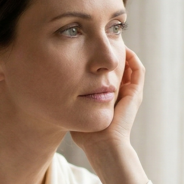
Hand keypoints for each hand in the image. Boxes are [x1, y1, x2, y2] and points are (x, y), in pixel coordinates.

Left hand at [67, 48, 148, 183]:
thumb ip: (64, 100)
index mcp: (107, 97)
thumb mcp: (72, 111)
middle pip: (119, 66)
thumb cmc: (85, 135)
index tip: (86, 48)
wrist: (102, 146)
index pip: (105, 73)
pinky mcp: (134, 94)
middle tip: (100, 39)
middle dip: (110, 52)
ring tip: (113, 38)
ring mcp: (130, 93)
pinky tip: (122, 48)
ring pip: (130, 65)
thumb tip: (45, 88)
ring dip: (123, 51)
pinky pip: (138, 70)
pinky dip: (132, 58)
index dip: (98, 60)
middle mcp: (121, 93)